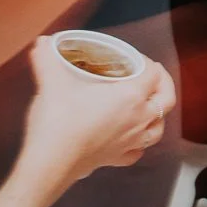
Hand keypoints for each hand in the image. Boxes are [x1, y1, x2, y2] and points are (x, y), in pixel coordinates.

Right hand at [17, 37, 175, 187]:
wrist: (50, 163)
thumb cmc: (58, 121)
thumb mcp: (52, 82)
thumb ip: (47, 59)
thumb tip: (41, 43)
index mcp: (130, 96)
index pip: (153, 74)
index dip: (147, 62)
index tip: (133, 58)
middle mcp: (138, 119)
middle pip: (166, 100)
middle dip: (164, 85)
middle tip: (153, 76)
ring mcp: (130, 142)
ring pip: (158, 128)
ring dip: (157, 115)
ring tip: (147, 106)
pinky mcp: (118, 160)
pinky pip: (138, 151)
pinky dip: (139, 143)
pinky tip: (130, 138)